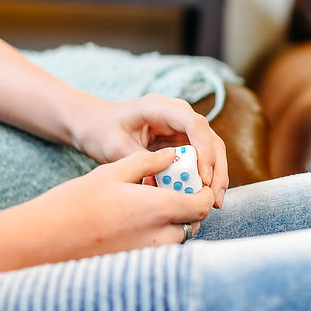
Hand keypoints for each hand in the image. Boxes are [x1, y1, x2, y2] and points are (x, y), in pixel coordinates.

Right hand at [9, 148, 214, 261]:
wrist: (45, 240)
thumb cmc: (76, 202)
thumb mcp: (113, 172)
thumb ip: (148, 162)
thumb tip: (172, 156)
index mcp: (159, 209)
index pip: (202, 204)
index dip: (203, 193)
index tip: (196, 184)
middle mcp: (160, 237)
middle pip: (191, 223)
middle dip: (186, 208)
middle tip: (171, 193)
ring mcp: (149, 256)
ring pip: (176, 239)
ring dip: (171, 224)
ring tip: (148, 209)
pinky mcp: (136, 267)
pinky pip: (158, 252)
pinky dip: (155, 238)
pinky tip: (132, 226)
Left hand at [72, 94, 229, 207]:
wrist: (94, 126)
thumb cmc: (101, 130)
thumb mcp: (114, 147)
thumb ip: (140, 161)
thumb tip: (166, 185)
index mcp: (160, 107)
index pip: (194, 124)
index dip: (204, 150)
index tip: (203, 177)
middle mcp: (177, 115)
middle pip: (209, 138)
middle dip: (216, 169)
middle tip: (214, 198)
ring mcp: (181, 129)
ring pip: (211, 150)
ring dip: (215, 176)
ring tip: (214, 203)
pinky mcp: (182, 143)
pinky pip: (200, 160)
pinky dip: (204, 179)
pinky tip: (203, 199)